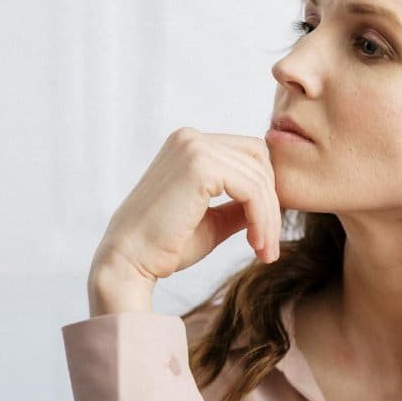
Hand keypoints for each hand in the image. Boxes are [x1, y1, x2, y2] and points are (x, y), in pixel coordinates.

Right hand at [90, 127, 282, 290]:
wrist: (129, 262)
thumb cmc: (165, 246)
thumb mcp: (212, 220)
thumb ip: (239, 206)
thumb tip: (272, 202)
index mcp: (189, 145)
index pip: (248, 155)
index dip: (265, 192)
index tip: (265, 234)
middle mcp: (191, 138)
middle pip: (259, 160)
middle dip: (272, 203)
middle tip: (269, 246)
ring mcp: (194, 147)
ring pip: (259, 177)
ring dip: (269, 218)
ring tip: (265, 252)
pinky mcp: (199, 166)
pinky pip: (251, 189)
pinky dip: (262, 219)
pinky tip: (256, 245)